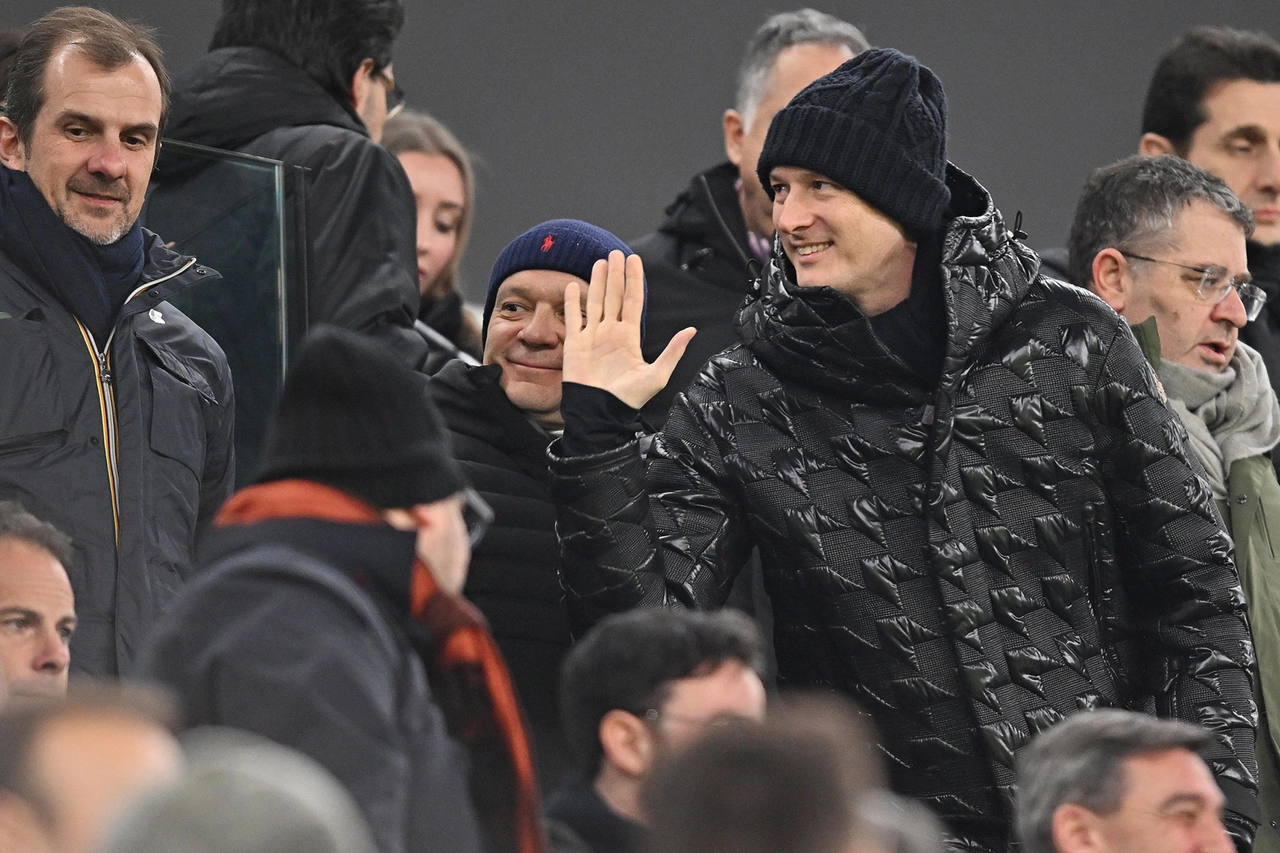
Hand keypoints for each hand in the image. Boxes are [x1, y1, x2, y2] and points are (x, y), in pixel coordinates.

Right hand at [563, 250, 695, 408]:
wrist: (600, 412)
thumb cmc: (628, 398)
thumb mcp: (657, 375)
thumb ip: (673, 352)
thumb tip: (691, 330)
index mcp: (629, 337)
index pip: (633, 301)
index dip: (634, 280)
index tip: (634, 260)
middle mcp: (611, 332)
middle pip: (614, 296)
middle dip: (616, 275)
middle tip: (616, 253)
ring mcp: (592, 337)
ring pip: (595, 302)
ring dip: (597, 282)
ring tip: (600, 262)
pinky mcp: (575, 344)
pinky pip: (574, 318)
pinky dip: (572, 302)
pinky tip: (573, 286)